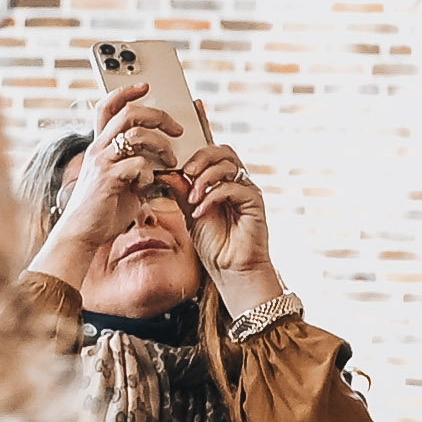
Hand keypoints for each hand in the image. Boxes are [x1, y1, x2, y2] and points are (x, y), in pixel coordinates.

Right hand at [29, 95, 187, 289]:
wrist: (82, 234)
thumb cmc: (104, 210)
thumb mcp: (124, 183)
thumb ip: (139, 167)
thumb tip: (163, 160)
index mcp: (100, 146)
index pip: (107, 106)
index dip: (125, 92)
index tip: (145, 86)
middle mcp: (98, 149)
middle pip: (129, 113)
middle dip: (159, 115)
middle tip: (177, 128)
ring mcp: (102, 162)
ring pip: (136, 134)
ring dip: (162, 144)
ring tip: (171, 159)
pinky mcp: (108, 179)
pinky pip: (138, 164)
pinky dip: (150, 174)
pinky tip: (148, 186)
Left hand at [177, 139, 280, 300]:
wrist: (230, 269)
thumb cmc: (214, 244)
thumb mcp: (190, 214)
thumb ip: (182, 193)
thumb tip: (167, 173)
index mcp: (223, 182)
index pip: (212, 154)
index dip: (195, 156)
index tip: (175, 170)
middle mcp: (237, 182)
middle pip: (224, 151)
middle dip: (202, 159)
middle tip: (186, 172)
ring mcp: (247, 191)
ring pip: (229, 165)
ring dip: (205, 178)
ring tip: (192, 199)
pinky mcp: (255, 202)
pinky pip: (234, 187)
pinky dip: (213, 196)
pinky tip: (201, 212)